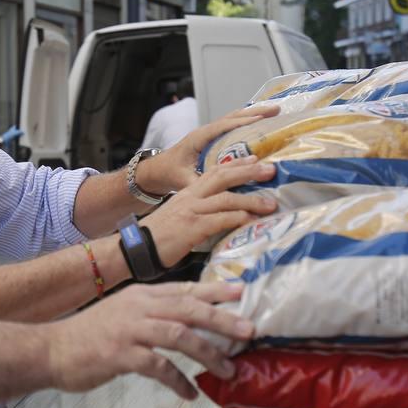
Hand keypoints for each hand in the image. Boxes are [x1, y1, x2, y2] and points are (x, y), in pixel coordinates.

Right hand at [46, 282, 254, 398]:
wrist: (52, 350)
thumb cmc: (91, 335)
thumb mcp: (124, 313)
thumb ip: (152, 313)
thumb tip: (188, 322)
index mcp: (142, 295)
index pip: (185, 289)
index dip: (215, 291)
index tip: (241, 294)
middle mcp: (139, 307)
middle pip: (189, 308)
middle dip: (222, 319)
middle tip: (249, 330)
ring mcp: (130, 329)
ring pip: (180, 335)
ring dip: (208, 353)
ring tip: (229, 370)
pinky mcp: (121, 355)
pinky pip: (159, 367)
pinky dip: (179, 381)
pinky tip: (190, 394)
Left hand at [137, 104, 279, 194]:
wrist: (157, 171)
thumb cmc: (169, 173)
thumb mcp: (183, 180)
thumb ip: (199, 183)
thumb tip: (219, 190)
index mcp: (199, 137)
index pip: (224, 126)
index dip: (244, 122)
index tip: (263, 119)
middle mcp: (206, 132)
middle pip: (234, 117)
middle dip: (256, 112)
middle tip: (277, 109)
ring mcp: (210, 134)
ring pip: (235, 119)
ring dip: (254, 114)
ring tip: (274, 111)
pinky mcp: (213, 139)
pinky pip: (233, 126)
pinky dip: (247, 122)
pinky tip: (261, 122)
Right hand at [138, 157, 275, 266]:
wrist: (135, 248)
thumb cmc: (159, 238)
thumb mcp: (180, 218)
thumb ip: (200, 213)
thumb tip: (223, 217)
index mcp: (187, 193)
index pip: (214, 172)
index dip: (236, 165)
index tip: (255, 160)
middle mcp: (190, 197)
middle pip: (223, 177)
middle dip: (248, 172)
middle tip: (271, 170)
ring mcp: (191, 211)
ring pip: (226, 199)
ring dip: (251, 200)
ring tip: (271, 204)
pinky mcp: (192, 227)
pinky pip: (220, 219)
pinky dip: (238, 218)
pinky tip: (251, 220)